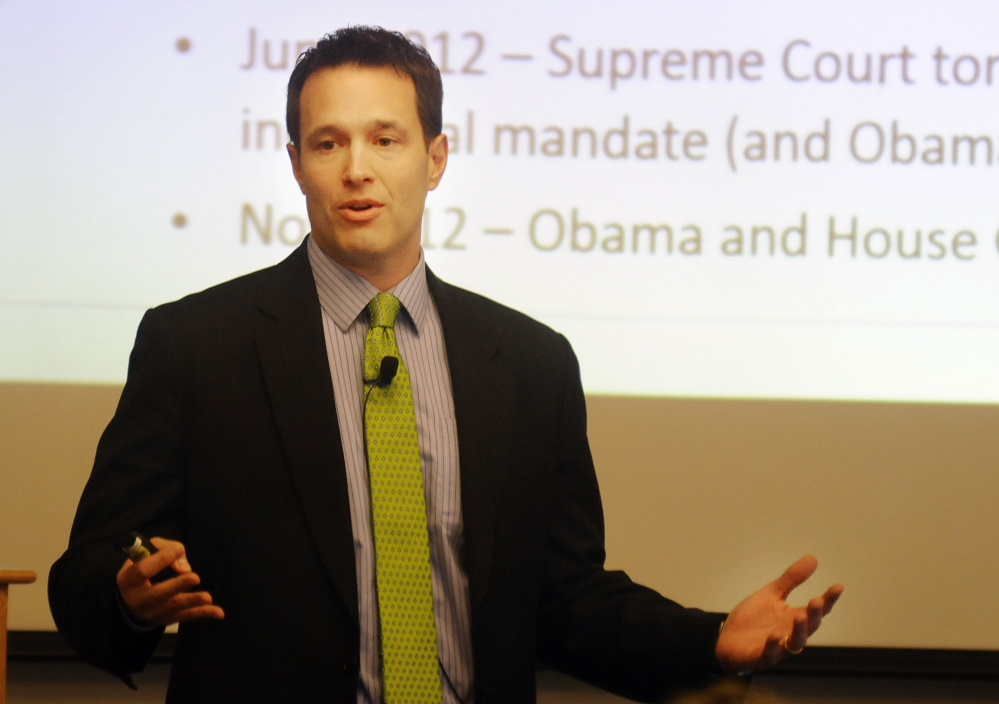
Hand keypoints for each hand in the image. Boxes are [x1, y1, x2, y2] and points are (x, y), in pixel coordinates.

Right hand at [116, 537, 224, 626]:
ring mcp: (152, 612)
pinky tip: (219, 613)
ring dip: (192, 601)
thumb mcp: (147, 551)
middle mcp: (138, 599)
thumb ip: (164, 549)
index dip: (159, 560)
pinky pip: (186, 616)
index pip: (141, 571)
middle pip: (157, 594)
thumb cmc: (143, 567)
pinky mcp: (167, 619)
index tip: (176, 550)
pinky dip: (203, 613)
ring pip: (173, 607)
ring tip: (207, 597)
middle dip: (177, 585)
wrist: (131, 599)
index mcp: (128, 579)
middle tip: (194, 577)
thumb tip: (183, 568)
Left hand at [714, 555, 842, 674]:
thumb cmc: (754, 618)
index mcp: (794, 618)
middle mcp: (791, 634)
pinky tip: (774, 636)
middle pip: (809, 627)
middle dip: (814, 615)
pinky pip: (770, 654)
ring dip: (799, 631)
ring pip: (795, 643)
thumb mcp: (771, 594)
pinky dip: (773, 646)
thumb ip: (791, 579)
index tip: (838, 586)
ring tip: (800, 616)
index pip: (816, 610)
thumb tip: (813, 558)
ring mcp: (777, 647)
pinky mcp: (760, 657)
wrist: (728, 640)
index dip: (829, 599)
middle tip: (817, 601)